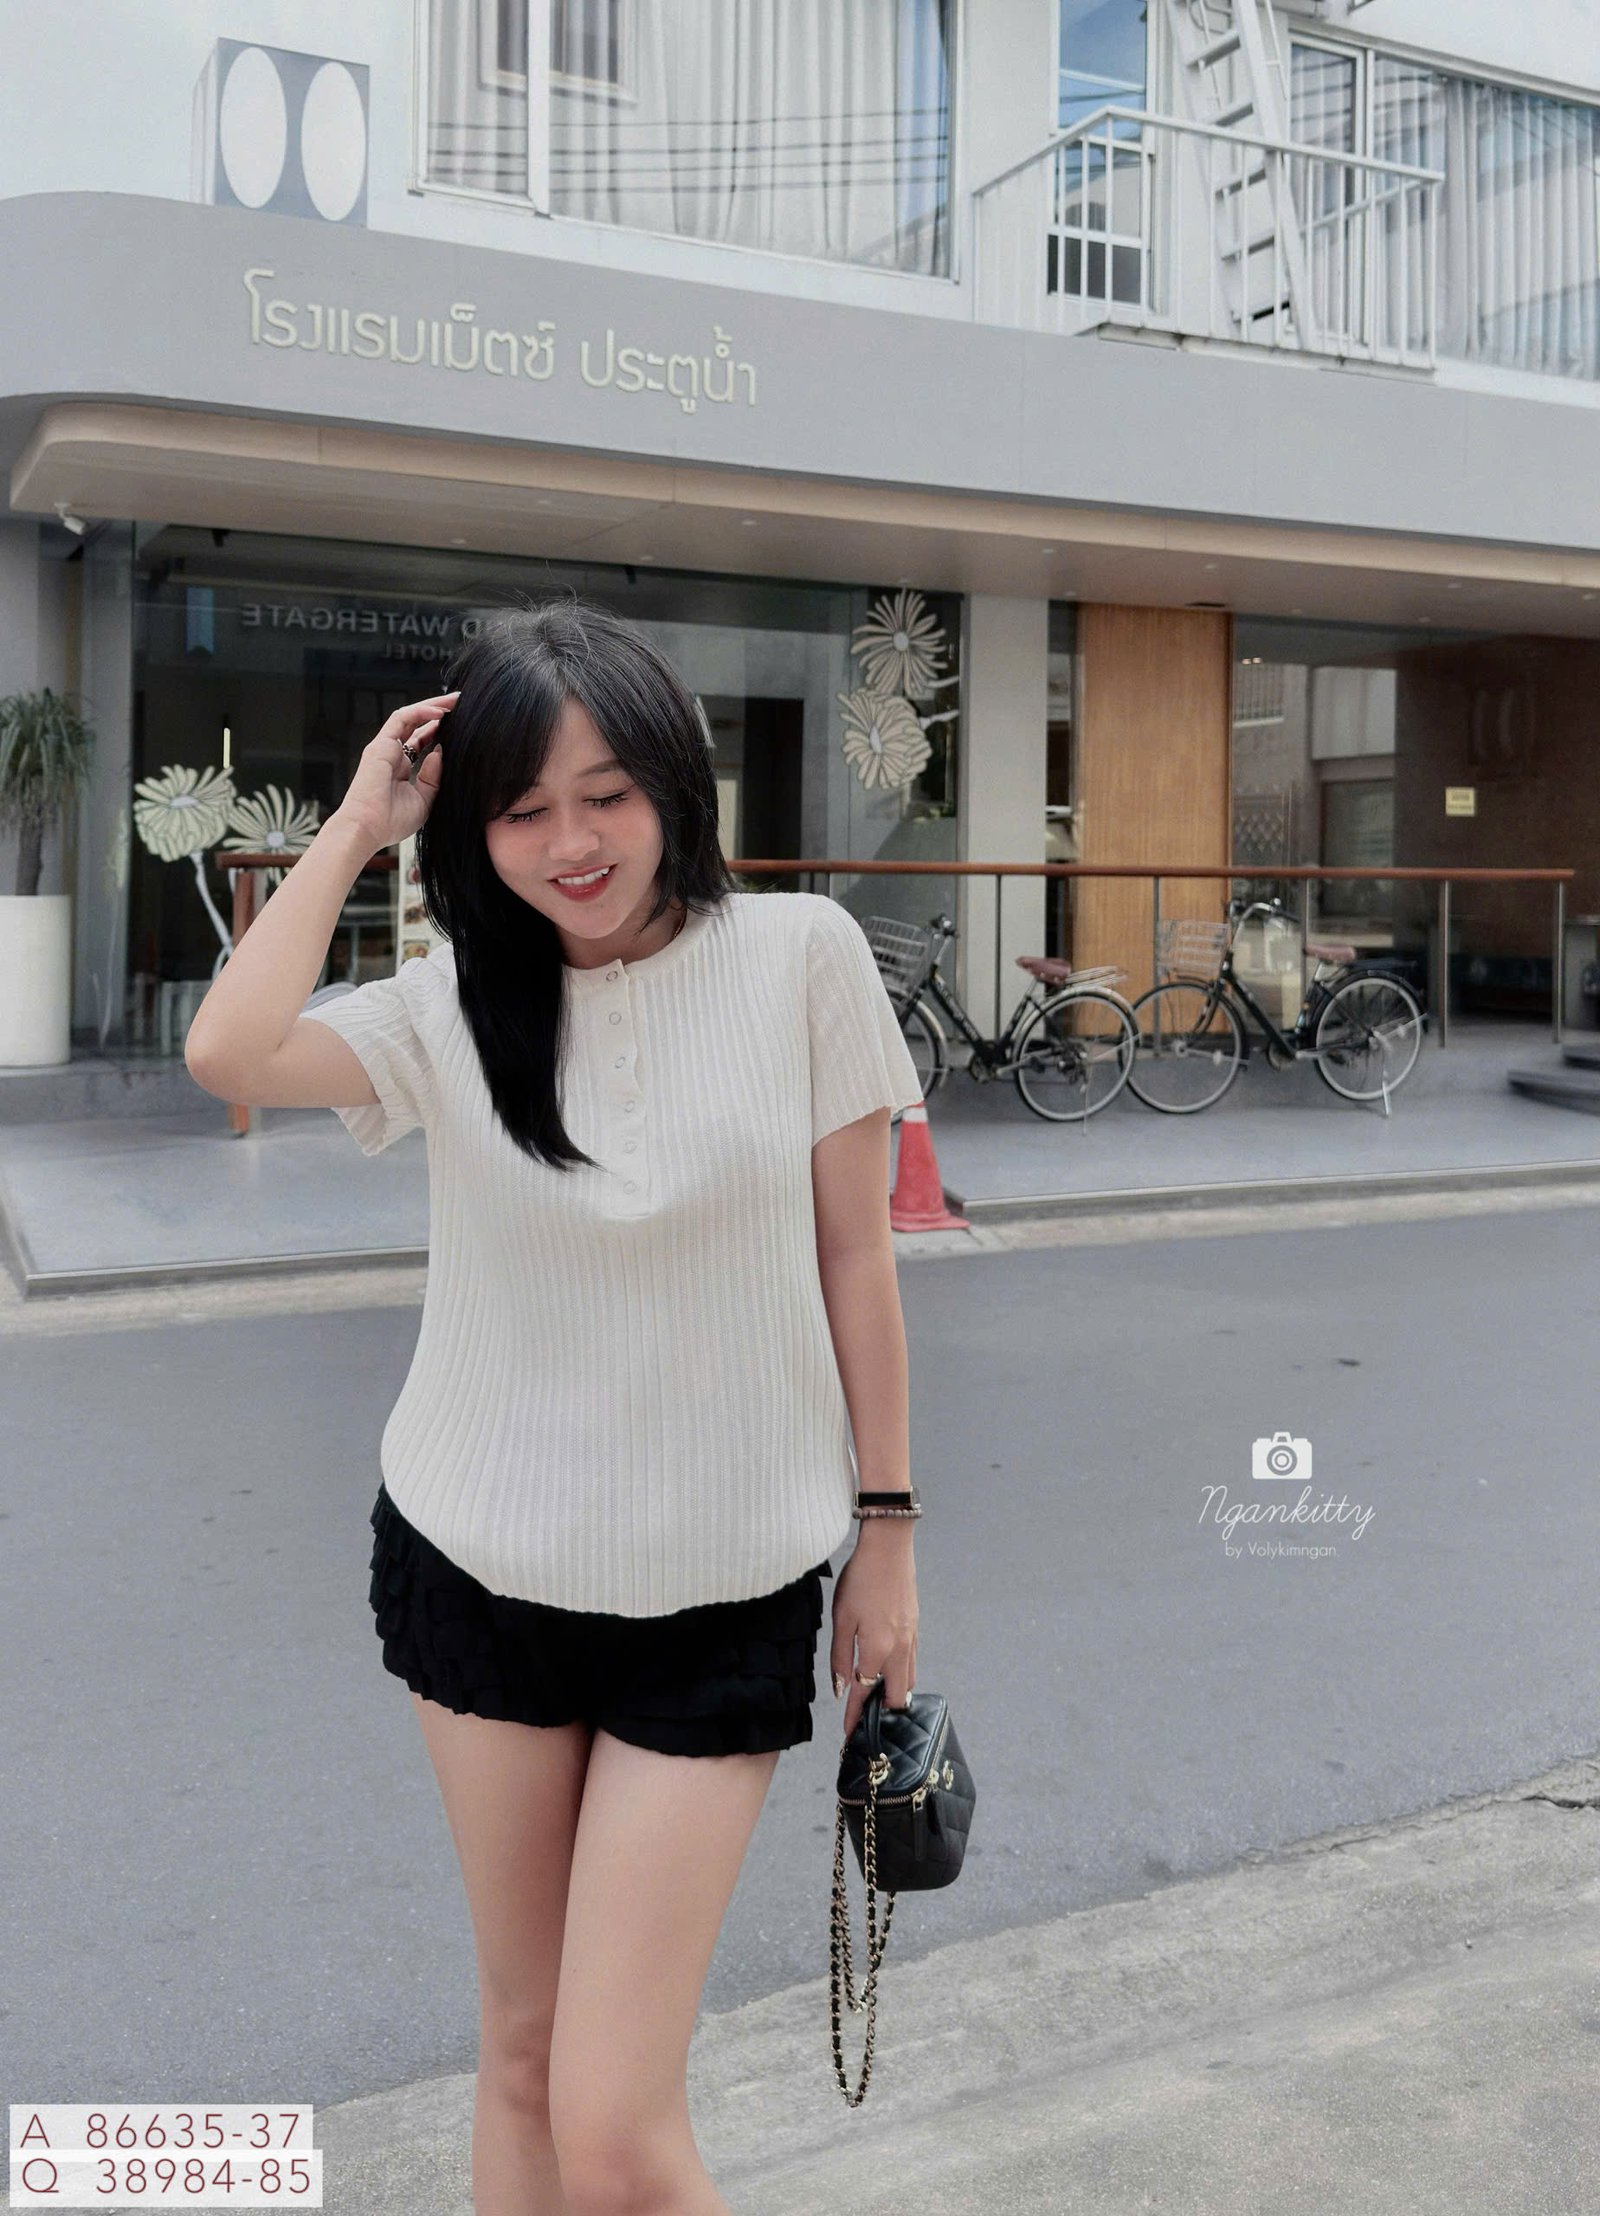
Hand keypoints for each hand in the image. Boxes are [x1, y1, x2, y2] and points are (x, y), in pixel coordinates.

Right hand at [330, 692, 458, 854]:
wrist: (368, 828)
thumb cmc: (391, 821)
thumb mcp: (424, 800)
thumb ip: (433, 777)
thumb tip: (440, 752)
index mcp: (399, 768)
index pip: (420, 741)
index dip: (438, 731)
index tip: (459, 725)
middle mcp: (391, 754)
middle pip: (416, 725)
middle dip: (438, 713)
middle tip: (460, 704)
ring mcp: (384, 748)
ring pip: (410, 716)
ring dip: (432, 706)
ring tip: (455, 700)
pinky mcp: (380, 744)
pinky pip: (402, 718)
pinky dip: (421, 711)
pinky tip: (440, 712)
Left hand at [831, 1529, 917, 1742]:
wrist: (889, 1548)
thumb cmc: (860, 1580)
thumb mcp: (841, 1618)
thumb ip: (839, 1656)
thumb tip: (841, 1687)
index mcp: (877, 1650)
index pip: (865, 1694)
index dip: (855, 1716)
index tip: (849, 1735)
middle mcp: (899, 1650)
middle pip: (897, 1697)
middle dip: (882, 1712)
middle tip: (865, 1718)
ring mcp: (911, 1639)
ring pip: (909, 1681)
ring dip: (894, 1693)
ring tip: (875, 1696)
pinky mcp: (915, 1628)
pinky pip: (912, 1662)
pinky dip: (901, 1674)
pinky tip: (886, 1668)